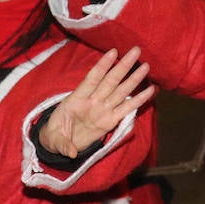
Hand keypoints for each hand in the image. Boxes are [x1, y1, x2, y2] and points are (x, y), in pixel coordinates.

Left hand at [39, 47, 154, 158]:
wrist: (58, 142)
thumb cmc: (54, 135)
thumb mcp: (53, 139)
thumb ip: (62, 144)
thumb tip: (71, 152)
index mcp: (76, 100)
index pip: (92, 79)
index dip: (102, 66)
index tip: (113, 52)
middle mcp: (92, 102)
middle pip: (110, 81)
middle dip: (123, 66)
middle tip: (136, 51)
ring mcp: (102, 110)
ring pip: (120, 91)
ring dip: (133, 79)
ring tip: (145, 66)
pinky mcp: (110, 121)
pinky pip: (126, 109)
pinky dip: (138, 100)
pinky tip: (150, 91)